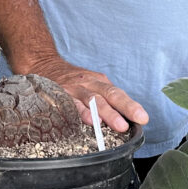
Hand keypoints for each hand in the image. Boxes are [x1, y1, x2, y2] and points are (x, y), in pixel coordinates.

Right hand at [30, 56, 148, 132]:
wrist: (45, 64)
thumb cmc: (73, 82)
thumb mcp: (91, 86)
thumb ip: (105, 100)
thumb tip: (125, 120)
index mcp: (99, 82)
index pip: (118, 94)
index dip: (130, 106)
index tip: (142, 118)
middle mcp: (89, 84)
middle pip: (108, 95)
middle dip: (121, 109)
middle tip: (127, 124)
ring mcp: (74, 88)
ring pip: (90, 99)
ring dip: (101, 112)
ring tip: (110, 124)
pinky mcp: (59, 93)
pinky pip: (69, 103)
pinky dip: (77, 112)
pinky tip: (86, 120)